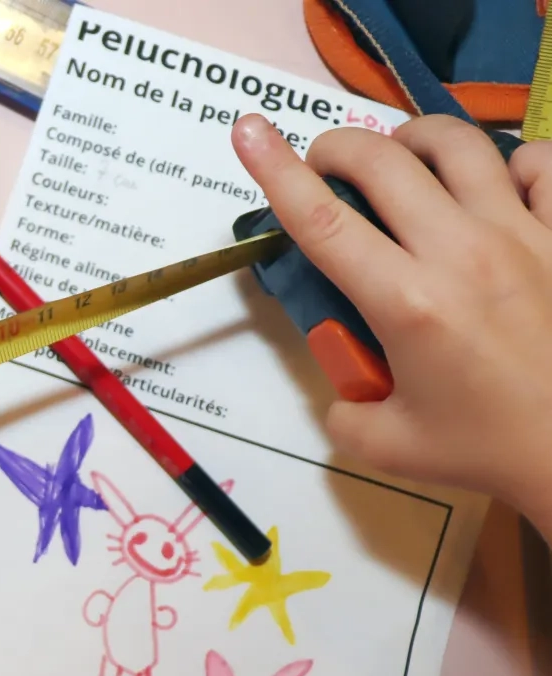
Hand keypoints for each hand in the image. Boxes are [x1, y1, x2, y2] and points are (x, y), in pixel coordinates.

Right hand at [234, 114, 551, 520]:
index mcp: (407, 304)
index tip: (249, 130)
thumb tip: (343, 367)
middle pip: (383, 161)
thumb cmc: (487, 449)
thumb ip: (342, 401)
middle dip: (339, 148)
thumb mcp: (385, 443)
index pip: (323, 221)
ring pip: (458, 144)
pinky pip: (538, 163)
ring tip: (403, 160)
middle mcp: (461, 253)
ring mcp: (524, 235)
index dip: (276, 170)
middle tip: (328, 165)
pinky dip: (507, 162)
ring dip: (414, 140)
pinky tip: (492, 186)